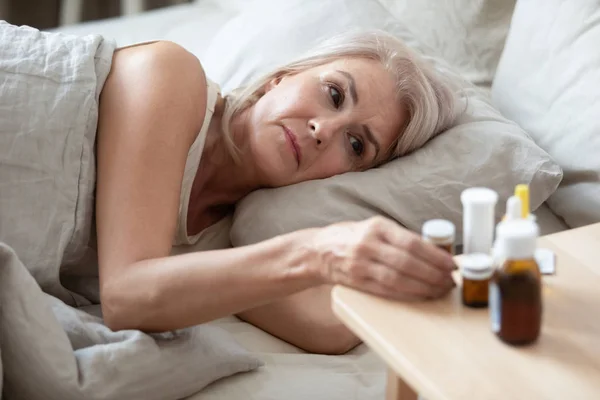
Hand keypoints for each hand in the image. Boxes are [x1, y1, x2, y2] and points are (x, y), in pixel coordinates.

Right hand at [308, 216, 456, 300]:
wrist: (319, 251)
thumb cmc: (351, 237)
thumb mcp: (373, 227)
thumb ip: (399, 237)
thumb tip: (434, 251)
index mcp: (377, 227)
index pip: (412, 242)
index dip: (435, 256)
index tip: (451, 264)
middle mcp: (368, 244)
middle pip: (407, 263)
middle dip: (433, 274)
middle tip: (449, 281)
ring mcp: (360, 265)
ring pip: (398, 279)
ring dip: (423, 287)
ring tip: (439, 290)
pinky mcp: (356, 282)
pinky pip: (386, 291)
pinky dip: (406, 295)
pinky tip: (420, 297)